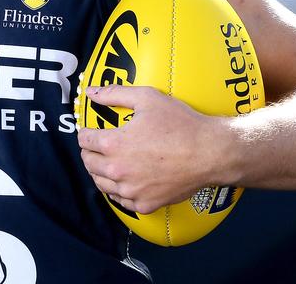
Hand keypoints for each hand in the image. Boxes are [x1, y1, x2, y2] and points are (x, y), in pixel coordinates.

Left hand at [77, 86, 232, 213]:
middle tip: (97, 146)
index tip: (91, 131)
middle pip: (88, 163)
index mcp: (113, 144)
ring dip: (100, 172)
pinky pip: (121, 200)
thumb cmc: (181, 124)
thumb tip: (91, 92)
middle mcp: (118, 170)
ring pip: (101, 183)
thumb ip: (114, 94)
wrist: (211, 152)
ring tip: (107, 163)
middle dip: (90, 152)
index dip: (86, 132)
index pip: (84, 140)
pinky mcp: (146, 204)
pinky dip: (118, 191)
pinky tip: (124, 181)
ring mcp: (131, 190)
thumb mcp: (147, 98)